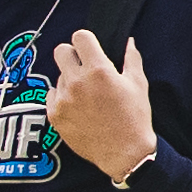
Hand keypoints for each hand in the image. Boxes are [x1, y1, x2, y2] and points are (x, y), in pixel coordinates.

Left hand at [48, 29, 159, 180]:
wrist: (125, 154)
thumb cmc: (134, 119)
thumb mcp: (139, 85)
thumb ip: (131, 58)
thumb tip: (127, 41)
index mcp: (99, 70)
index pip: (80, 37)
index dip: (86, 41)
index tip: (90, 49)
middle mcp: (77, 82)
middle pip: (61, 51)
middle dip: (72, 55)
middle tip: (83, 68)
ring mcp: (63, 99)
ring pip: (58, 76)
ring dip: (70, 80)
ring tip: (86, 96)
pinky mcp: (55, 115)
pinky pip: (52, 96)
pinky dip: (62, 98)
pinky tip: (77, 108)